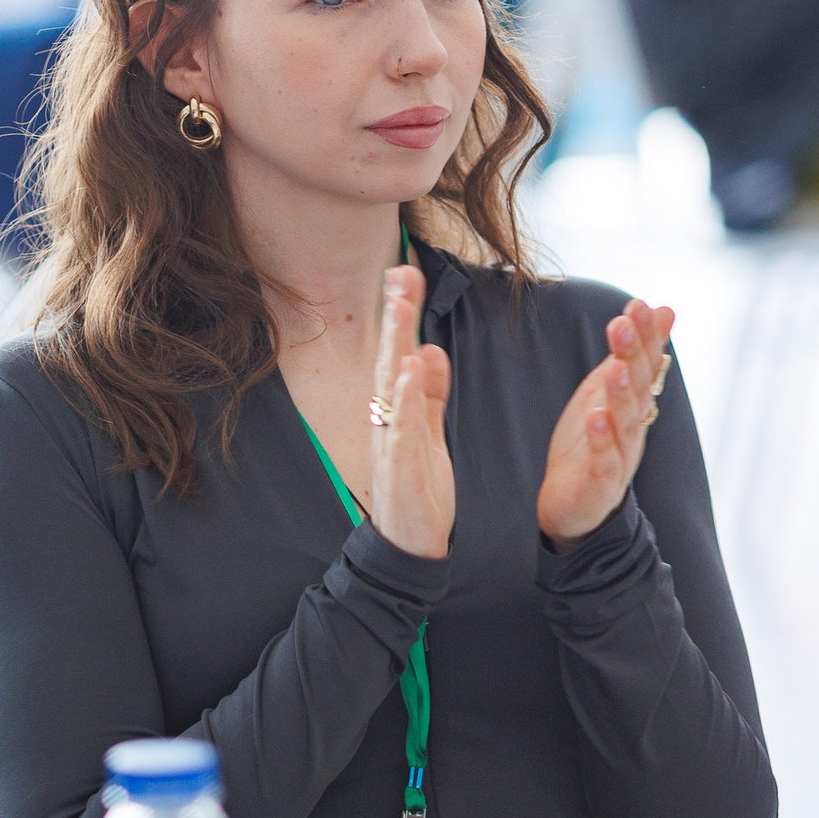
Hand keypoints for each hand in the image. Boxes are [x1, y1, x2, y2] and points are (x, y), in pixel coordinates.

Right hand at [367, 265, 454, 559]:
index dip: (402, 314)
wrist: (410, 546)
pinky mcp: (400, 466)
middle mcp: (388, 419)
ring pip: (391, 385)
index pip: (400, 352)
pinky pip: (401, 427)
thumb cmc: (419, 489)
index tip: (407, 272)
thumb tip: (430, 352)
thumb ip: (430, 396)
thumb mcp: (430, 434)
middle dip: (396, 314)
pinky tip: (409, 370)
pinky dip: (404, 398)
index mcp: (397, 410)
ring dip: (396, 343)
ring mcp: (390, 441)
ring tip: (401, 305)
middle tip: (400, 271)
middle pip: (390, 357)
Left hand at [535, 300, 675, 544]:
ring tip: (615, 366)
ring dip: (621, 394)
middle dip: (633, 355)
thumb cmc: (591, 444)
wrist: (573, 507)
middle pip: (637, 389)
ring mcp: (619, 456)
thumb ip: (633, 354)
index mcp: (635, 404)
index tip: (639, 305)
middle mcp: (633, 428)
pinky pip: (604, 462)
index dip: (645, 337)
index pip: (645, 365)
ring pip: (625, 423)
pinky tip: (597, 418)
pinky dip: (602, 441)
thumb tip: (663, 307)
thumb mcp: (608, 390)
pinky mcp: (600, 485)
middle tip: (626, 322)